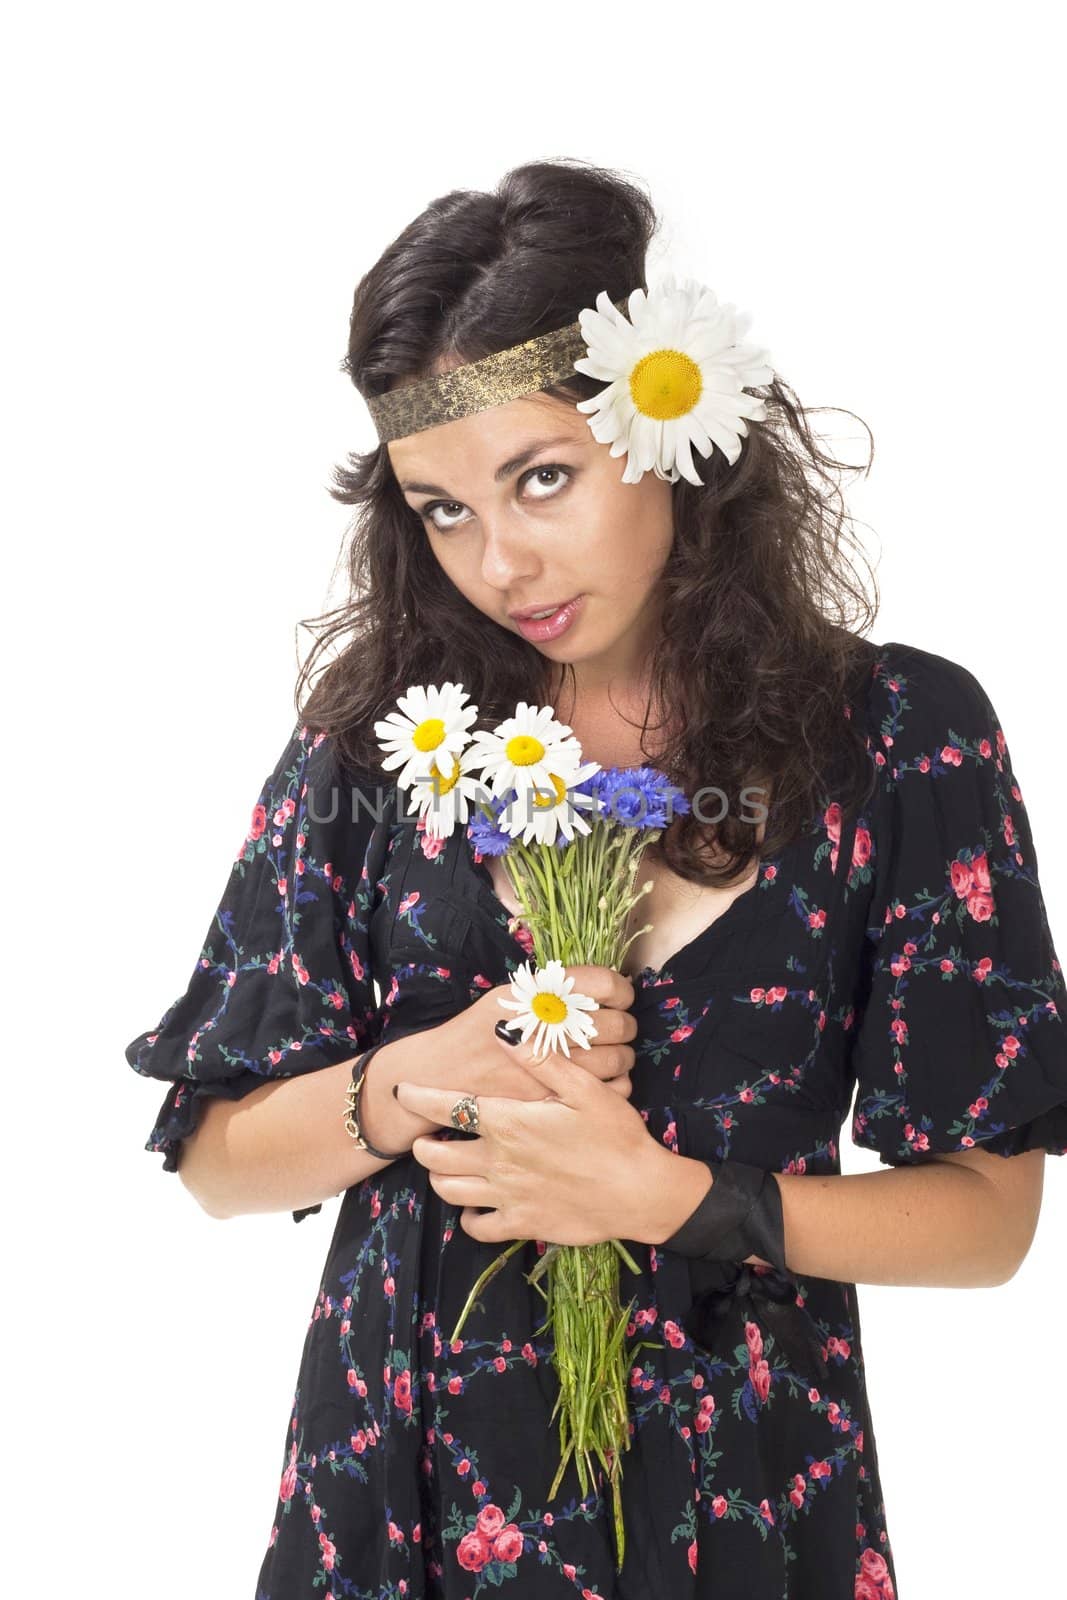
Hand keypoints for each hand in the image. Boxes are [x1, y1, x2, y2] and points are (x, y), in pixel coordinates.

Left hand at [395, 1043, 661, 1246]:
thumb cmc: (616, 1134)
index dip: (418, 1098)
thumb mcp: (584, 1087)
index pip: (447, 1107)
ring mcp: (507, 1196)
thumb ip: (541, 1059)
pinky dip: (467, 1216)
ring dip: (439, 1178)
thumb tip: (503, 1030)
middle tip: (425, 1136)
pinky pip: (477, 1227)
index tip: (402, 1089)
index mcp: (509, 1123)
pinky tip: (476, 1205)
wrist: (640, 1192)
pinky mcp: (521, 1224)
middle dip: (422, 1144)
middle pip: (436, 1156)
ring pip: (449, 1191)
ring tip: (445, 1167)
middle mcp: (499, 1161)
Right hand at [430, 964, 638, 1105]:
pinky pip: (610, 1090)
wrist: (442, 1074)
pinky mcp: (556, 1099)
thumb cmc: (477, 1031)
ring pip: (619, 1059)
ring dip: (623, 1055)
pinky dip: (614, 1084)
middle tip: (619, 1029)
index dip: (622, 991)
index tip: (620, 999)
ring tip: (611, 1054)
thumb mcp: (509, 995)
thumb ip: (552, 989)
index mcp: (542, 995)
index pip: (606, 985)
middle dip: (625, 1025)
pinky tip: (602, 1081)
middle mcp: (552, 1028)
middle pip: (618, 1024)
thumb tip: (598, 988)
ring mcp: (556, 1067)